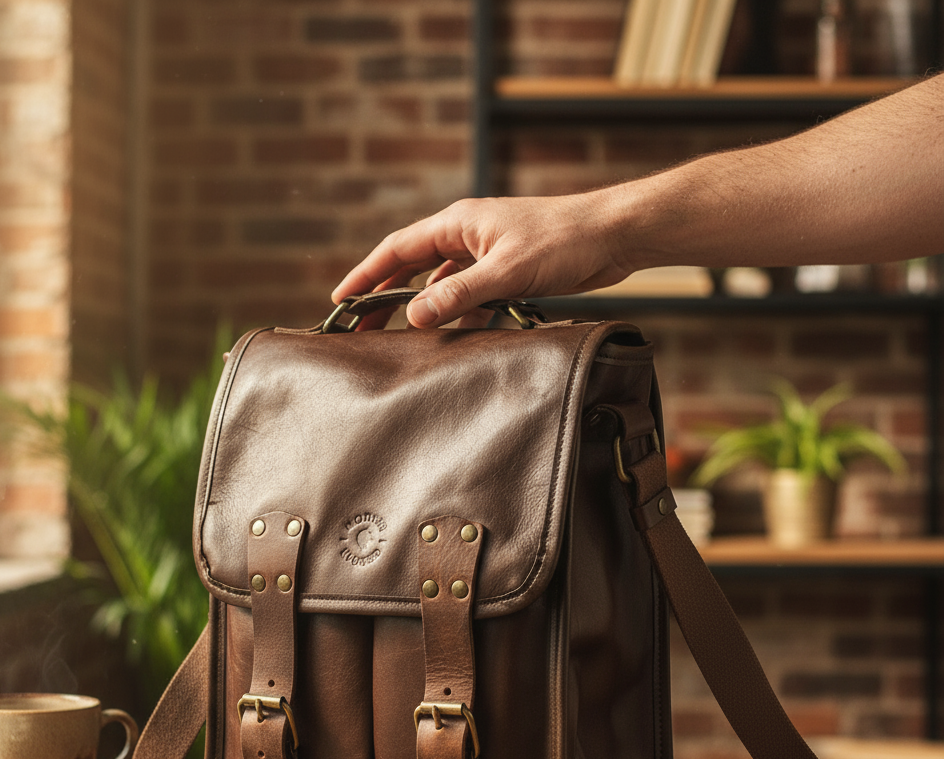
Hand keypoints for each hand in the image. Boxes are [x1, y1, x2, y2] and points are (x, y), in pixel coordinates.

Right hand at [332, 192, 634, 328]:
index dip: (366, 274)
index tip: (342, 300)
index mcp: (459, 223)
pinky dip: (460, 314)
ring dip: (424, 308)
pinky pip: (471, 295)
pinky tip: (454, 336)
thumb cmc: (564, 240)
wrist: (613, 236)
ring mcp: (487, 253)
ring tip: (402, 337)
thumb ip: (459, 294)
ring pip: (442, 284)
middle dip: (387, 295)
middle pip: (413, 267)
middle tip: (363, 327)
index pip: (398, 249)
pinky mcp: (508, 271)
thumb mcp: (506, 271)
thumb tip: (413, 316)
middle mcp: (468, 235)